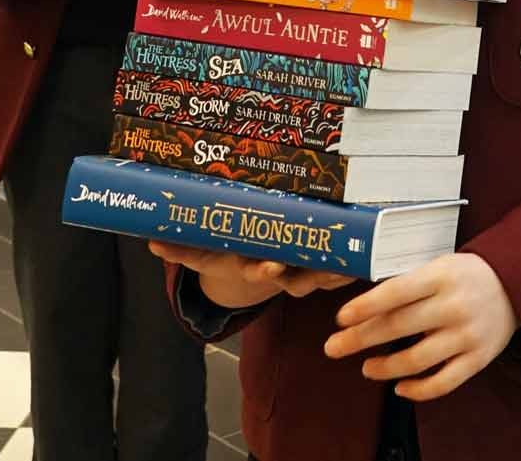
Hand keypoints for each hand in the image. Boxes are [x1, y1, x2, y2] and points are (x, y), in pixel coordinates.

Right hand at [150, 240, 355, 307]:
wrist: (250, 263)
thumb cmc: (228, 253)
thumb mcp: (203, 253)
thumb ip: (181, 249)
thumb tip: (150, 243)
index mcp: (254, 267)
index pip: (260, 271)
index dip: (266, 271)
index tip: (271, 266)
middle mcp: (282, 272)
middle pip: (296, 278)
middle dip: (306, 273)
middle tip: (326, 266)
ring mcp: (303, 271)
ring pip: (323, 275)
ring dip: (337, 272)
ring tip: (351, 265)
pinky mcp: (323, 266)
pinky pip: (341, 269)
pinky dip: (354, 266)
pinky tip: (370, 260)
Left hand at [324, 253, 517, 400]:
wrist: (519, 285)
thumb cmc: (467, 275)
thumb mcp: (440, 265)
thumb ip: (407, 285)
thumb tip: (361, 310)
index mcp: (443, 276)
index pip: (397, 292)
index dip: (366, 306)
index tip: (341, 317)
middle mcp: (454, 305)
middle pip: (399, 326)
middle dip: (359, 339)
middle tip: (332, 347)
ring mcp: (467, 335)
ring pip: (416, 360)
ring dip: (384, 367)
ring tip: (366, 367)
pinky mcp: (478, 359)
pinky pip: (442, 383)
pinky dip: (417, 390)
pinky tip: (399, 386)